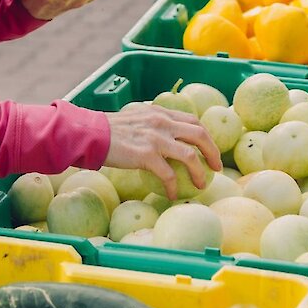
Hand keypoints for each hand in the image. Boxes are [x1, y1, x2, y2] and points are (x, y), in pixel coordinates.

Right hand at [104, 102, 222, 199]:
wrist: (91, 134)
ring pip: (190, 155)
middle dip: (213, 152)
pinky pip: (168, 175)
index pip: (193, 121)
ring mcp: (155, 138)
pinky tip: (171, 195)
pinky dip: (173, 187)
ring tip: (200, 185)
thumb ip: (152, 124)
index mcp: (160, 112)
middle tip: (216, 168)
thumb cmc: (109, 130)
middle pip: (200, 134)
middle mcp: (162, 122)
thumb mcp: (136, 119)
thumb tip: (165, 139)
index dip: (206, 137)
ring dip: (199, 172)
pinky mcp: (146, 155)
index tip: (210, 150)